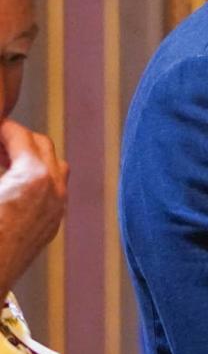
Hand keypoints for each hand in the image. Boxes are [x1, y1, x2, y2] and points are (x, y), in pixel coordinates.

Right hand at [0, 120, 68, 292]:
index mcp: (32, 177)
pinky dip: (37, 179)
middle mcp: (53, 190)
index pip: (19, 134)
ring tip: (1, 162)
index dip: (0, 127)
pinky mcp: (51, 226)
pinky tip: (9, 186)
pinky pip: (54, 190)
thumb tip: (1, 145)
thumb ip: (0, 159)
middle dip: (16, 139)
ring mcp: (56, 209)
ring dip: (31, 157)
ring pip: (55, 167)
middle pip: (43, 145)